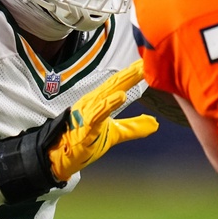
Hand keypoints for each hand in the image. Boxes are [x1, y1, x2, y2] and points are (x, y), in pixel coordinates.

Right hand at [48, 60, 158, 180]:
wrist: (61, 157)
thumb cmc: (85, 141)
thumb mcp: (115, 133)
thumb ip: (134, 127)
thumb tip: (156, 123)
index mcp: (99, 100)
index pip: (119, 83)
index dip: (133, 73)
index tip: (148, 61)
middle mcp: (92, 101)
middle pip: (114, 84)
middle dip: (131, 72)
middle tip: (146, 61)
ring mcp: (87, 112)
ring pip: (106, 94)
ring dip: (122, 83)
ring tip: (137, 73)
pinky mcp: (84, 127)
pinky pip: (97, 113)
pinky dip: (108, 104)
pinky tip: (120, 97)